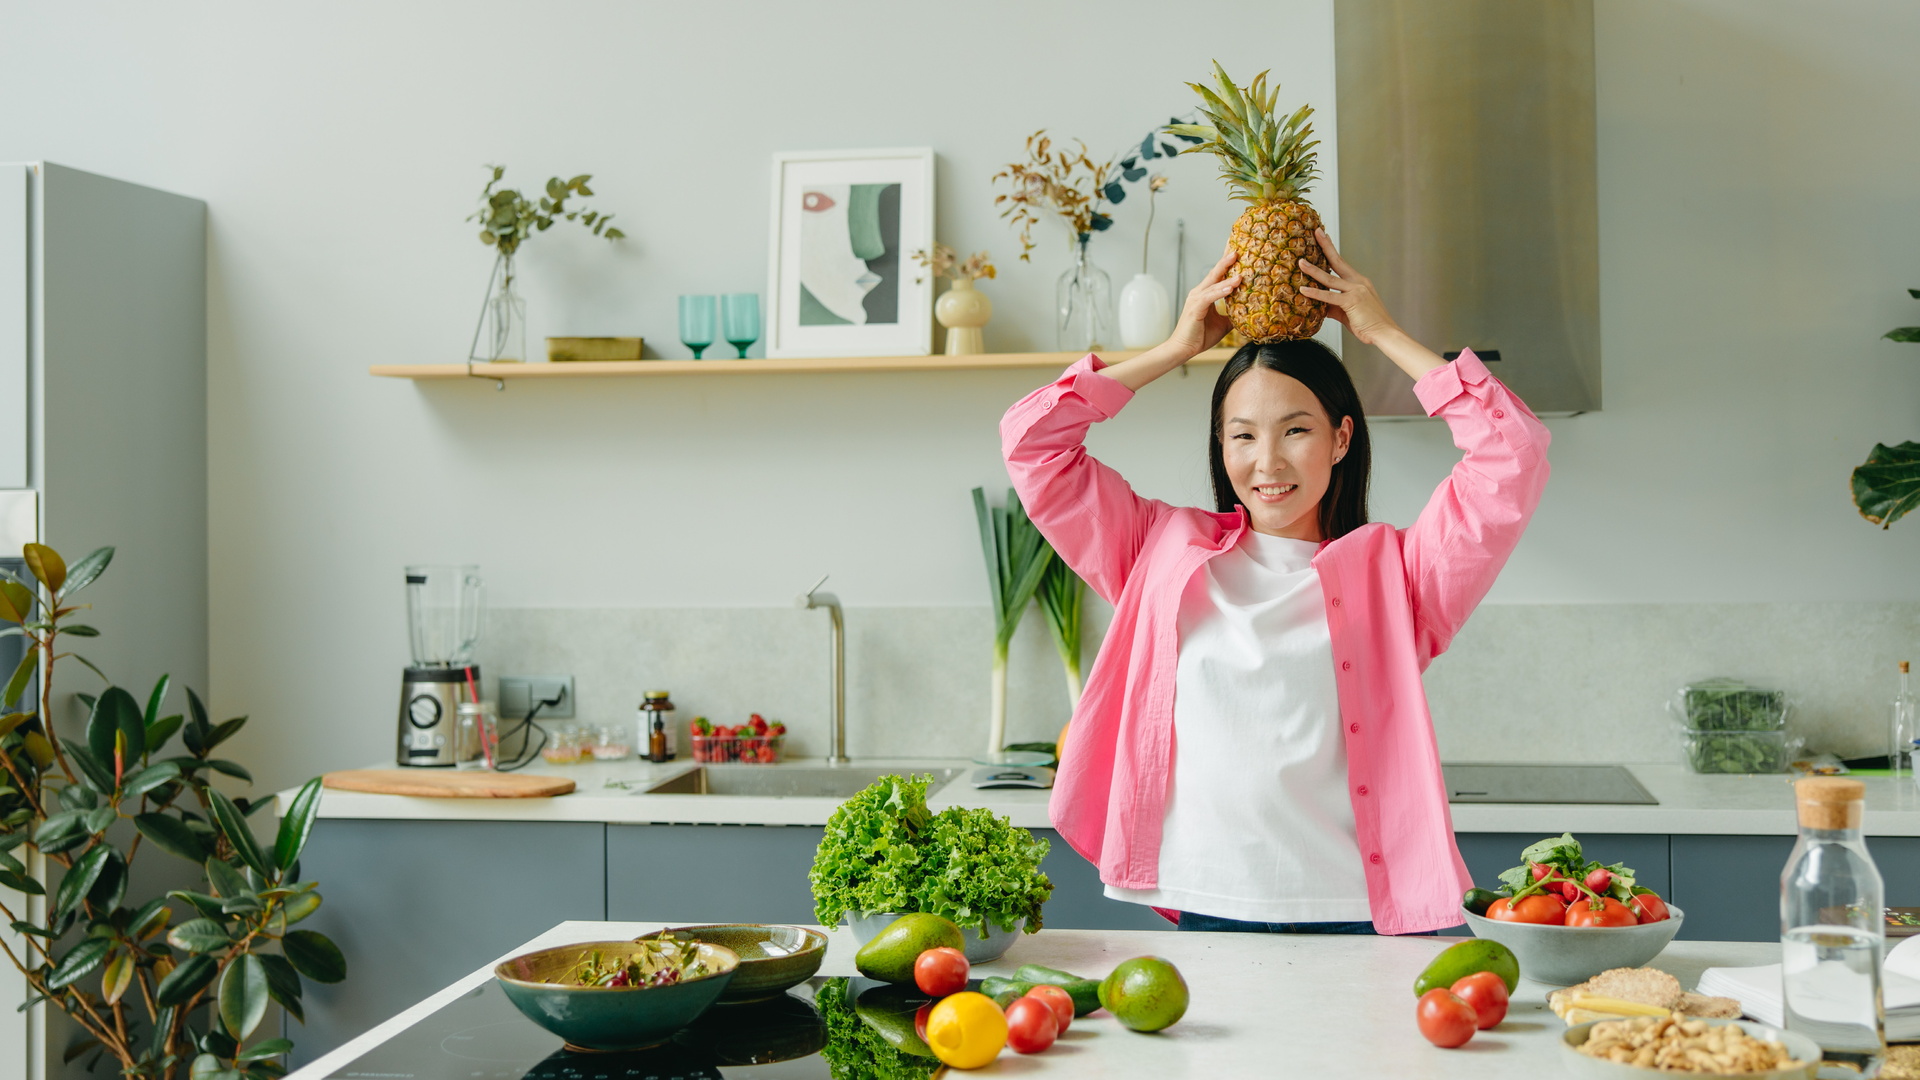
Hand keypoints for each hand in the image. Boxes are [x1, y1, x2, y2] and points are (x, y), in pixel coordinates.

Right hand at [1165, 247, 1239, 358]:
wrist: (1183, 349)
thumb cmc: (1200, 336)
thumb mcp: (1224, 323)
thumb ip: (1234, 314)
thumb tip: (1250, 312)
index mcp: (1206, 294)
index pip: (1218, 274)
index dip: (1227, 262)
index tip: (1237, 248)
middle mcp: (1200, 293)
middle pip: (1215, 272)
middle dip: (1226, 259)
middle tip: (1238, 246)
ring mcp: (1196, 299)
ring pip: (1214, 282)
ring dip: (1227, 273)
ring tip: (1238, 262)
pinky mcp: (1196, 308)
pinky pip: (1210, 296)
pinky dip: (1221, 290)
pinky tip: (1232, 286)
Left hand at [1297, 230, 1399, 345]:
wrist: (1385, 333)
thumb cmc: (1368, 324)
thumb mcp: (1348, 312)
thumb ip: (1332, 306)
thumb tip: (1317, 305)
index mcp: (1359, 282)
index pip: (1342, 263)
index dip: (1331, 250)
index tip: (1324, 237)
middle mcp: (1358, 282)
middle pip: (1338, 261)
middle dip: (1326, 246)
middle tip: (1316, 232)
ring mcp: (1356, 291)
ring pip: (1330, 278)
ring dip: (1313, 270)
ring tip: (1300, 262)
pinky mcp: (1352, 302)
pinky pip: (1329, 297)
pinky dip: (1316, 293)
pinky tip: (1303, 289)